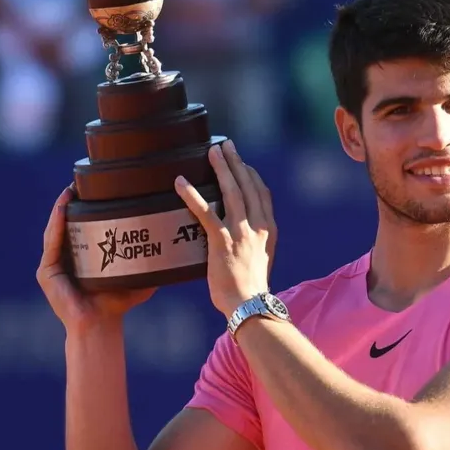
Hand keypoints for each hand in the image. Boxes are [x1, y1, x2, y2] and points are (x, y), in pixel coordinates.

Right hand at [36, 185, 155, 334]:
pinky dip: (56, 225)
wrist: (101, 326)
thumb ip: (152, 264)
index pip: (82, 225)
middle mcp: (65, 257)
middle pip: (66, 223)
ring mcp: (53, 264)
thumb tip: (176, 250)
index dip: (84, 206)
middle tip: (80, 180)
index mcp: (82, 256)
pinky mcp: (47, 272)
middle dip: (71, 202)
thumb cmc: (118, 304)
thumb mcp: (137, 276)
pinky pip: (51, 243)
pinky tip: (62, 209)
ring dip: (61, 208)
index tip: (93, 186)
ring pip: (56, 229)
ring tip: (70, 189)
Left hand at [173, 140, 277, 319]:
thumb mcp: (261, 258)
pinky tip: (180, 182)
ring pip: (231, 191)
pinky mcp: (222, 240)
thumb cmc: (251, 287)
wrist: (249, 304)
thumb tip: (239, 233)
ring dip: (221, 168)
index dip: (251, 174)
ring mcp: (241, 231)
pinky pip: (205, 211)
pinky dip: (191, 195)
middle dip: (236, 161)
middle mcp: (258, 225)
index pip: (262, 193)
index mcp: (269, 229)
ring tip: (211, 151)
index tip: (242, 162)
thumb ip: (253, 240)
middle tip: (225, 145)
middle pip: (247, 185)